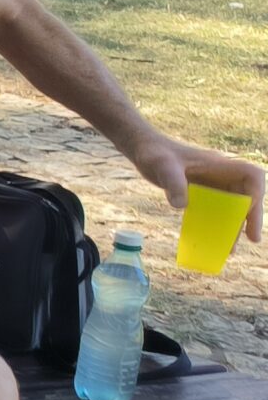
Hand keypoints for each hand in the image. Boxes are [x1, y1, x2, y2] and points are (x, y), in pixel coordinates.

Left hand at [127, 134, 265, 242]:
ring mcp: (212, 183)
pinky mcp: (201, 192)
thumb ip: (173, 182)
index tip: (248, 211)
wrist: (143, 150)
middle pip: (247, 194)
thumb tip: (181, 206)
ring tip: (231, 249)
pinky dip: (217, 225)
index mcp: (219, 164)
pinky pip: (216, 210)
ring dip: (235, 225)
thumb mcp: (161, 166)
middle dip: (252, 216)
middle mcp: (221, 174)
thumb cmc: (154, 153)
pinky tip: (211, 242)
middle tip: (253, 238)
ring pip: (233, 205)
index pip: (252, 175)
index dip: (256, 193)